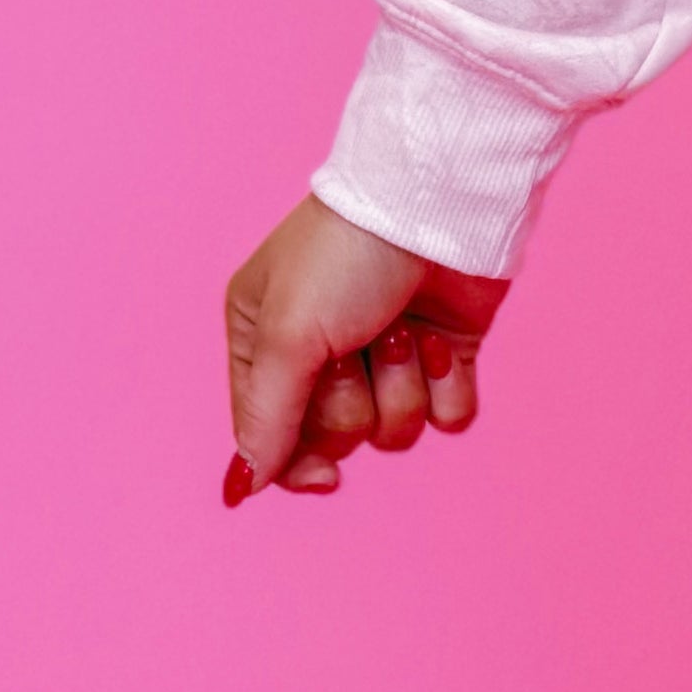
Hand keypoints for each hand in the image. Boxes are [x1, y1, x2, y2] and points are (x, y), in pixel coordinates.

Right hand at [222, 196, 509, 505]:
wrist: (432, 207)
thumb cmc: (344, 256)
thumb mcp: (286, 334)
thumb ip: (265, 417)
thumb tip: (242, 484)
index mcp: (264, 345)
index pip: (270, 437)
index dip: (297, 461)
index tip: (323, 474)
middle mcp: (320, 357)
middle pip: (337, 440)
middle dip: (353, 399)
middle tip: (353, 348)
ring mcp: (385, 360)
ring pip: (397, 433)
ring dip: (403, 384)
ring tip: (402, 329)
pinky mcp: (442, 359)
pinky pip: (449, 418)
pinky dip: (449, 384)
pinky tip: (441, 339)